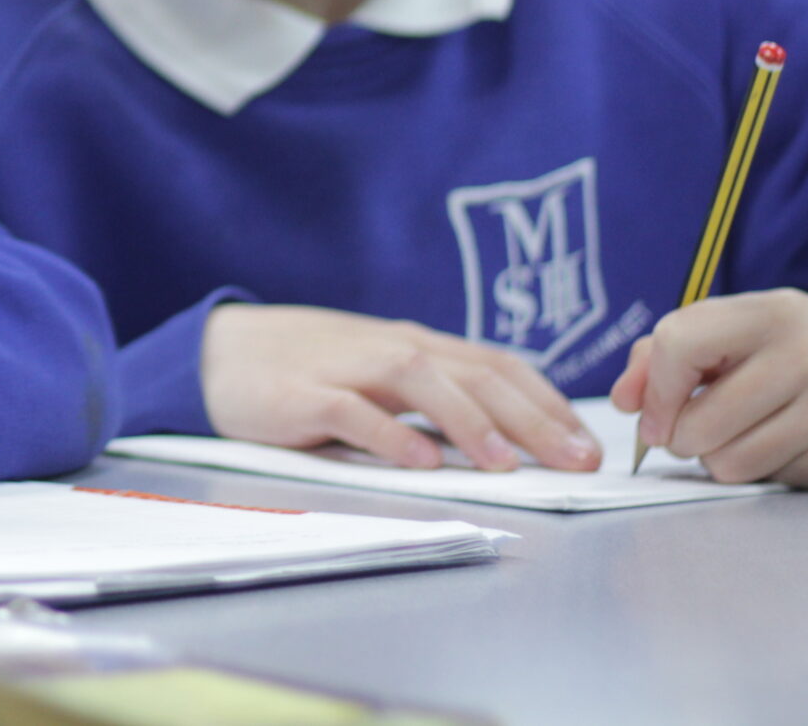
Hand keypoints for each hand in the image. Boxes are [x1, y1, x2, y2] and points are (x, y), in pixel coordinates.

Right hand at [201, 303, 600, 471]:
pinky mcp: (302, 394)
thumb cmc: (308, 369)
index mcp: (414, 346)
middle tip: (574, 460)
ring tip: (505, 462)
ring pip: (420, 381)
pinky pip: (352, 411)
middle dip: (531, 418)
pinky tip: (419, 460)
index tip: (587, 442)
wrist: (220, 351)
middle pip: (472, 374)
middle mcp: (389, 349)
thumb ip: (432, 397)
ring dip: (467, 421)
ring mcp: (345, 369)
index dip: (547, 401)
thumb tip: (507, 438)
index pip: (496, 365)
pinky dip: (389, 432)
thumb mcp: (377, 375)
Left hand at [611, 290, 807, 486]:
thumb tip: (625, 401)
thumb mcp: (739, 328)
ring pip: (731, 461)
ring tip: (735, 437)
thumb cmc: (798, 348)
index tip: (651, 415)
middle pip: (700, 420)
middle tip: (695, 430)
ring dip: (718, 460)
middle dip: (682, 436)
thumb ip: (666, 353)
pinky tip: (780, 446)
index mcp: (769, 312)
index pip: (679, 344)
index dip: (654, 390)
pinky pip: (771, 480)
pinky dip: (761, 471)